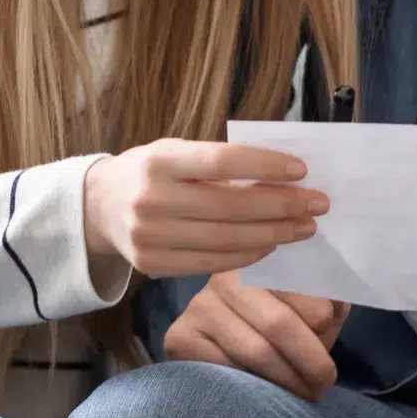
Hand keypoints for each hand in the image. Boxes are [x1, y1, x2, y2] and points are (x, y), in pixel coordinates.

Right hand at [81, 140, 325, 280]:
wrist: (99, 207)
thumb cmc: (152, 172)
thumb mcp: (176, 151)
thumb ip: (219, 161)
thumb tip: (284, 172)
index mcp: (160, 160)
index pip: (222, 161)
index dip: (265, 165)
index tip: (302, 170)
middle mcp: (151, 199)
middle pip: (231, 207)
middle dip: (282, 206)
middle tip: (317, 203)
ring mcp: (150, 236)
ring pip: (227, 240)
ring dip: (274, 234)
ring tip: (303, 227)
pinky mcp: (153, 265)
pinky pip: (213, 263)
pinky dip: (249, 256)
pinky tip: (271, 245)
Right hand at [165, 272, 351, 401]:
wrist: (233, 349)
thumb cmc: (283, 324)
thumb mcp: (313, 305)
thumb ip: (330, 298)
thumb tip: (335, 305)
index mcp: (262, 258)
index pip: (299, 285)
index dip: (322, 317)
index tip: (332, 338)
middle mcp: (225, 276)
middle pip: (278, 323)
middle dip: (311, 360)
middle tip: (325, 383)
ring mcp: (199, 306)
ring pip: (256, 352)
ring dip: (289, 380)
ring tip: (307, 394)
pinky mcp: (181, 337)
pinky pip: (226, 369)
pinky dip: (254, 388)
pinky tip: (267, 394)